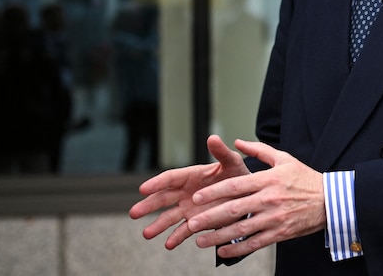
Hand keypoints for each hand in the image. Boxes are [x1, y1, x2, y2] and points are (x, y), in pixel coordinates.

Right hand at [129, 135, 250, 249]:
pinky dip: (176, 238)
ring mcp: (189, 208)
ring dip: (158, 225)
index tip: (143, 189)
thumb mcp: (232, 162)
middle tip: (134, 212)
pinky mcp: (197, 222)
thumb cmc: (238, 174)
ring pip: (169, 217)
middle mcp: (186, 192)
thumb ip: (221, 153)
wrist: (247, 195)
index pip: (170, 179)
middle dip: (148, 206)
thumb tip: (213, 137)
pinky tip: (168, 244)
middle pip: (163, 199)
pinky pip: (184, 231)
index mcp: (191, 175)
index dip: (156, 183)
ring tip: (146, 234)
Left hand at [184, 138, 325, 258]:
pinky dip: (237, 249)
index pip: (235, 186)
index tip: (197, 198)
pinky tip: (223, 251)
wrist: (330, 200)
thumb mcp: (284, 159)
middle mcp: (269, 199)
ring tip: (200, 241)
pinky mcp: (280, 233)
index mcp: (267, 180)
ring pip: (241, 229)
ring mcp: (274, 218)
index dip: (214, 193)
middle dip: (209, 218)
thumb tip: (237, 142)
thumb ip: (259, 150)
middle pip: (233, 209)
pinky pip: (254, 243)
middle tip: (191, 223)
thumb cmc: (305, 177)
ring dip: (218, 237)